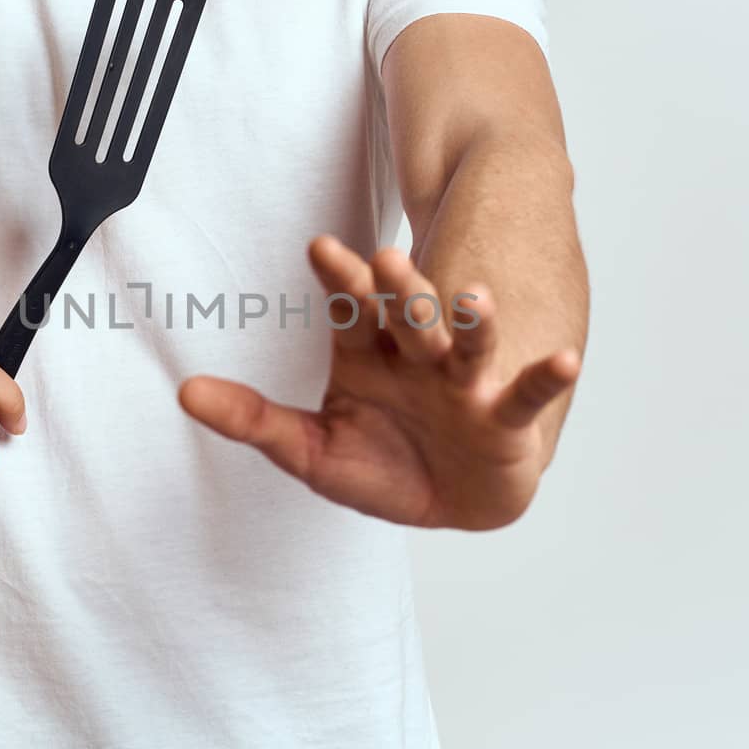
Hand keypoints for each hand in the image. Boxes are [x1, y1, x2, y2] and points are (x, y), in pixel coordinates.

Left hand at [180, 237, 580, 530]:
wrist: (450, 501)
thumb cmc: (381, 469)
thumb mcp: (309, 451)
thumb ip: (252, 420)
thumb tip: (184, 393)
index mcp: (370, 356)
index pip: (352, 312)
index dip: (341, 281)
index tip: (321, 247)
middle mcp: (419, 360)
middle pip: (409, 318)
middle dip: (402, 292)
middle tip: (388, 259)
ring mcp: (465, 385)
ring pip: (467, 344)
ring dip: (470, 322)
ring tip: (474, 298)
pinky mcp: (505, 418)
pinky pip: (527, 394)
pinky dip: (544, 377)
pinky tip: (564, 359)